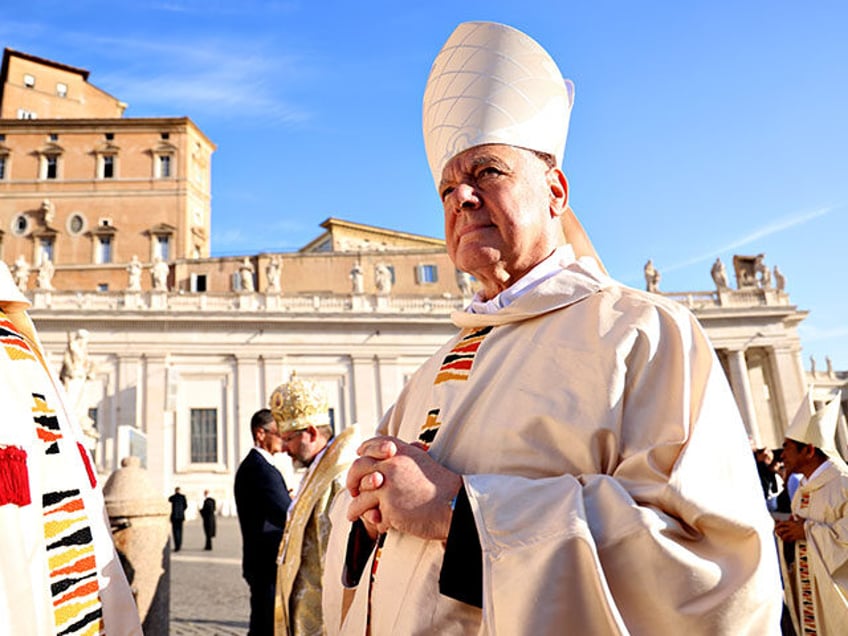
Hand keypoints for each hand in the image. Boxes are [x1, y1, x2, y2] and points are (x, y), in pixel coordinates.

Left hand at [346, 436, 461, 540]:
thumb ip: (403, 457)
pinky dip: (375, 522)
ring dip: (355, 508)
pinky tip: (380, 526)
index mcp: (400, 451)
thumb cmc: (442, 486)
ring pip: (360, 496)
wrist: (455, 504)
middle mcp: (391, 464)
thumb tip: (389, 451)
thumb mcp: (422, 461)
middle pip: (358, 468)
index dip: (363, 451)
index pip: (372, 444)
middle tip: (352, 490)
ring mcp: (388, 485)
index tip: (359, 455)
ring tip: (353, 516)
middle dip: (351, 480)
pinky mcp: (389, 506)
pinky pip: (373, 515)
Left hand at [774, 516, 805, 541]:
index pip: (782, 523)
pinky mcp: (796, 537)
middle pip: (781, 529)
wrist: (811, 530)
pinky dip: (788, 540)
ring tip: (782, 537)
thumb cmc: (807, 524)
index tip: (775, 527)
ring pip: (784, 535)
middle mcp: (791, 527)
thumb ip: (798, 516)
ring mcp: (793, 532)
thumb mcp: (802, 519)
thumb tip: (795, 514)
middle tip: (777, 533)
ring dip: (782, 536)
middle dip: (778, 532)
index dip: (777, 525)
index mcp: (791, 523)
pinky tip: (787, 540)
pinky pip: (789, 539)